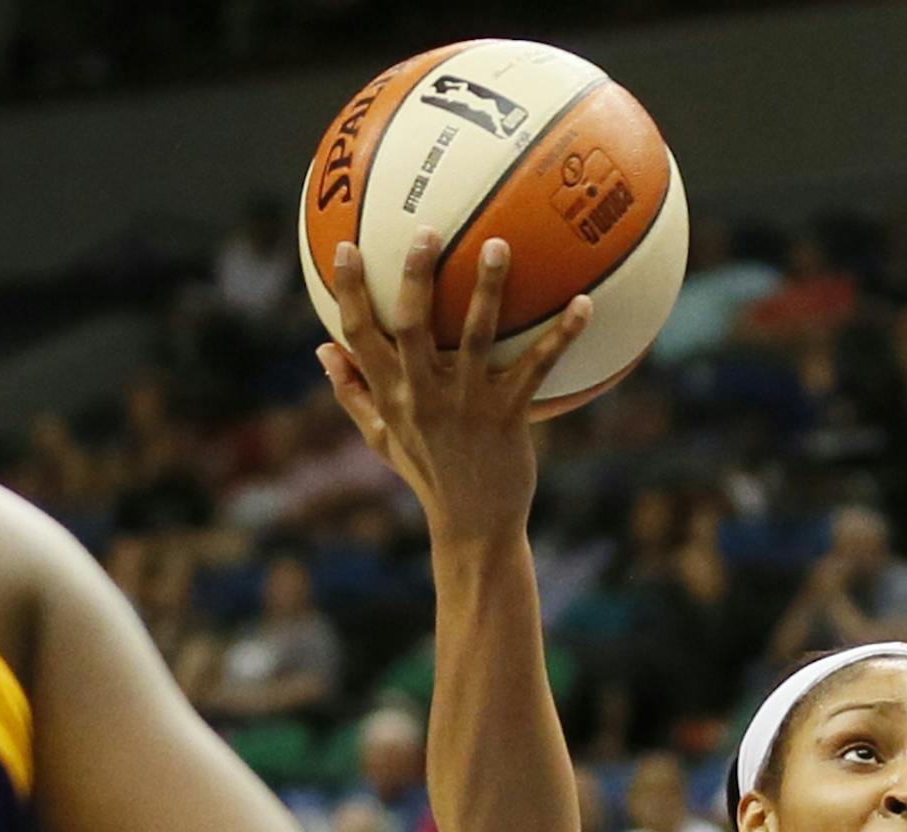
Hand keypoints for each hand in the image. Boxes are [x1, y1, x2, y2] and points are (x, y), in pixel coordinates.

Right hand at [317, 232, 591, 543]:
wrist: (474, 525)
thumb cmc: (428, 475)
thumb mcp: (381, 438)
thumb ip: (353, 393)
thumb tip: (321, 349)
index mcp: (390, 395)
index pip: (359, 334)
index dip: (350, 290)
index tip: (348, 246)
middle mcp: (424, 395)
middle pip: (412, 325)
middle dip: (415, 275)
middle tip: (427, 231)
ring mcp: (467, 403)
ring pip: (474, 336)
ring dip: (486, 289)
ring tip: (498, 245)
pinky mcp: (509, 415)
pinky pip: (538, 367)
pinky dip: (562, 335)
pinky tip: (584, 304)